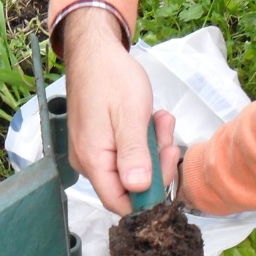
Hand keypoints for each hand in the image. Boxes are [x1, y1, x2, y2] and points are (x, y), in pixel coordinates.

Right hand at [62, 8, 180, 215]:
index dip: (148, 196)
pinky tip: (150, 117)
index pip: (119, 203)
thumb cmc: (111, 78)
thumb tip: (139, 190)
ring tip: (160, 118)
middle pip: (127, 185)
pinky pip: (122, 152)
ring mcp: (90, 152)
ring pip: (129, 167)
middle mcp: (87, 162)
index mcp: (93, 160)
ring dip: (151, 146)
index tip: (167, 163)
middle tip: (168, 134)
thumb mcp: (130, 115)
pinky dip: (141, 138)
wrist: (93, 52)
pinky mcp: (96, 142)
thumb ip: (134, 155)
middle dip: (155, 163)